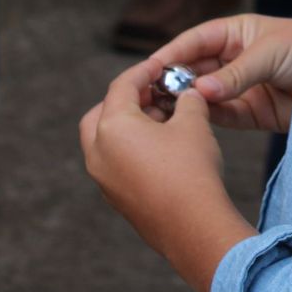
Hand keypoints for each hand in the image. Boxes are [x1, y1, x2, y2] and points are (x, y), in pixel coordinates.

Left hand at [80, 58, 226, 257]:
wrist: (194, 226)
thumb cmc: (192, 170)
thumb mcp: (194, 122)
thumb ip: (188, 100)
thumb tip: (188, 96)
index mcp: (111, 127)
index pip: (122, 87)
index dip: (143, 71)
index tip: (160, 65)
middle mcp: (98, 152)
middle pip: (102, 114)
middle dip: (126, 100)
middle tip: (154, 94)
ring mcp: (103, 179)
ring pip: (106, 141)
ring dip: (128, 126)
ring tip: (163, 120)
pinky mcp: (115, 198)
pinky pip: (115, 163)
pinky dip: (131, 149)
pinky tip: (161, 149)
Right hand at [156, 14, 291, 133]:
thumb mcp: (270, 53)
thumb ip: (236, 74)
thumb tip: (199, 91)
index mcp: (237, 33)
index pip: (195, 41)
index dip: (171, 52)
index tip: (147, 68)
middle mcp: (236, 59)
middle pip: (195, 70)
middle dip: (174, 81)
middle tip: (151, 97)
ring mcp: (243, 87)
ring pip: (205, 95)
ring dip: (188, 102)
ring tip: (167, 112)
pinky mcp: (255, 113)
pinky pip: (225, 116)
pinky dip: (210, 118)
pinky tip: (196, 120)